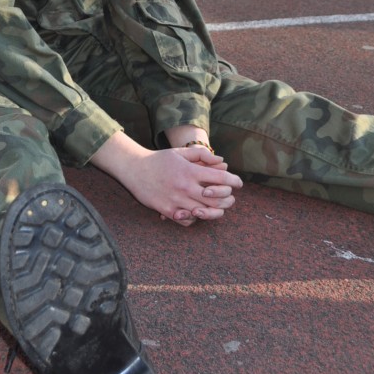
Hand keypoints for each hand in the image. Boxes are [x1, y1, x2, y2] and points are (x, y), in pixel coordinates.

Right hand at [92, 132, 242, 226]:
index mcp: (190, 171)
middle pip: (216, 199)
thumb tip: (221, 160)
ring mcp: (176, 201)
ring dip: (215, 212)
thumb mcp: (180, 152)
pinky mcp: (167, 210)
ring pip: (204, 213)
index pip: (220, 177)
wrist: (134, 169)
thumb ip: (201, 155)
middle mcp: (185, 187)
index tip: (239, 182)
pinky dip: (196, 219)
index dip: (234, 180)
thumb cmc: (159, 159)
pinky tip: (198, 213)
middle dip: (228, 199)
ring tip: (219, 208)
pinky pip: (187, 221)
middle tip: (231, 197)